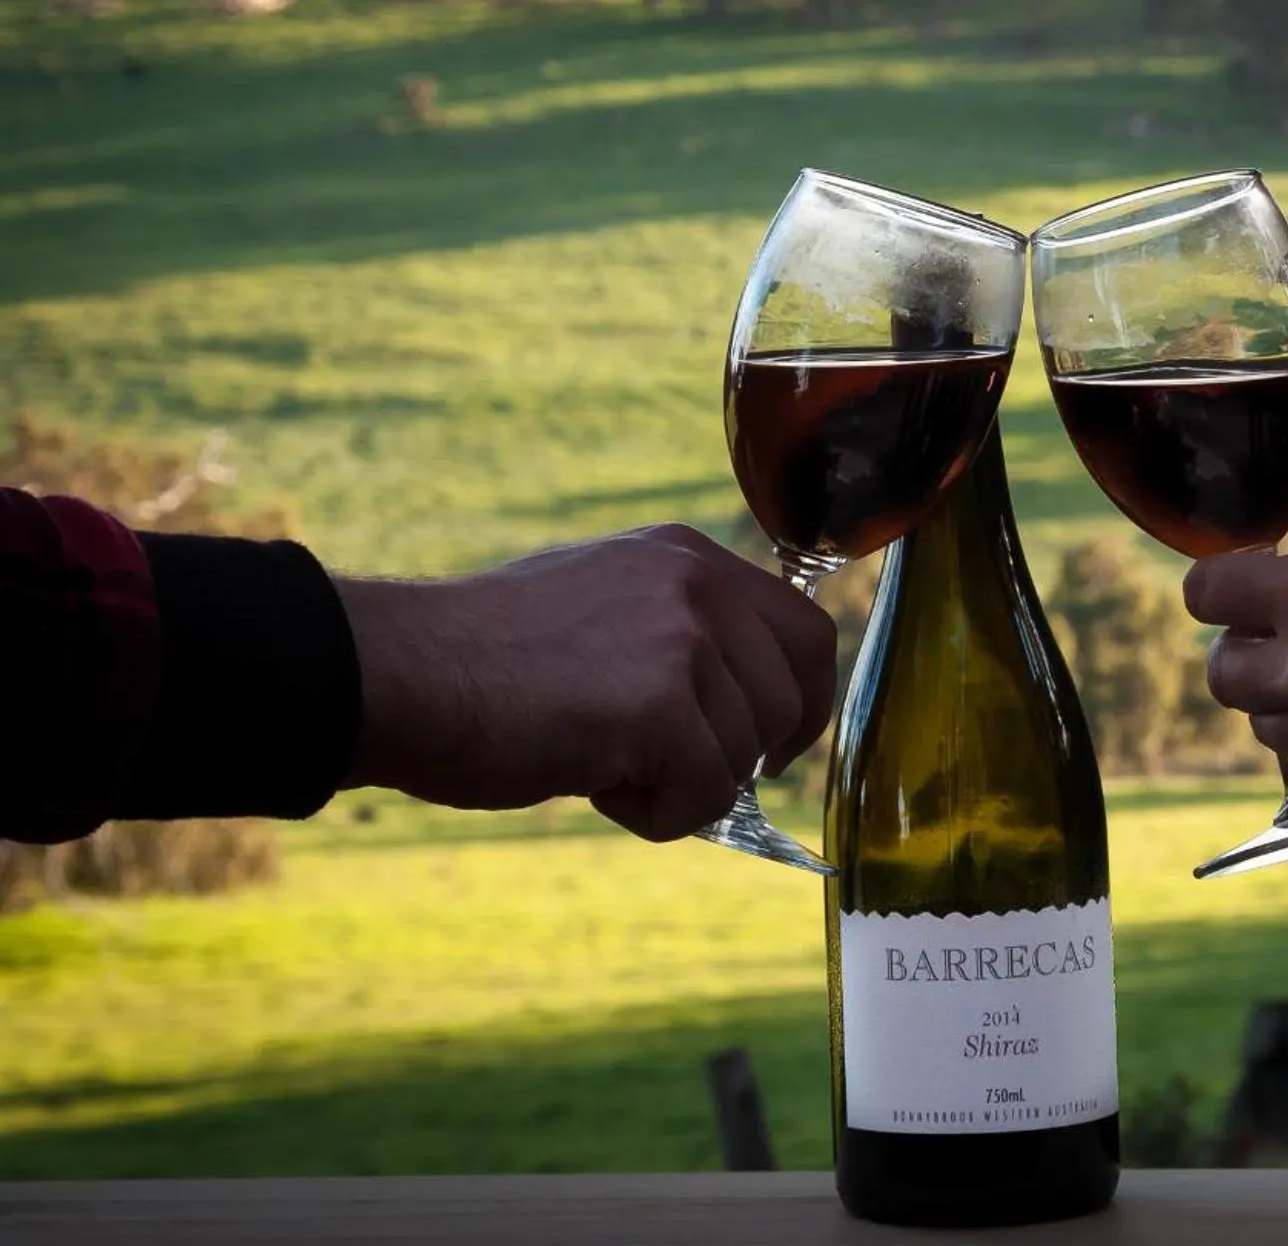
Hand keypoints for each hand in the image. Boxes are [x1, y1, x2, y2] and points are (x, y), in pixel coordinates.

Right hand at [338, 524, 836, 841]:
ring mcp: (682, 639)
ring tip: (596, 760)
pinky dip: (655, 815)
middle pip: (786, 701)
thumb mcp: (601, 609)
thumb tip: (739, 712)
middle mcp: (697, 584)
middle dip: (736, 756)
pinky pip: (703, 795)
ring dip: (678, 787)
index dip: (802, 703)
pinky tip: (593, 783)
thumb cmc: (481, 661)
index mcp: (688, 557)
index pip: (804, 632)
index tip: (772, 748)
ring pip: (742, 758)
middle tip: (658, 766)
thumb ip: (675, 638)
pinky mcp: (659, 704)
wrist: (398, 673)